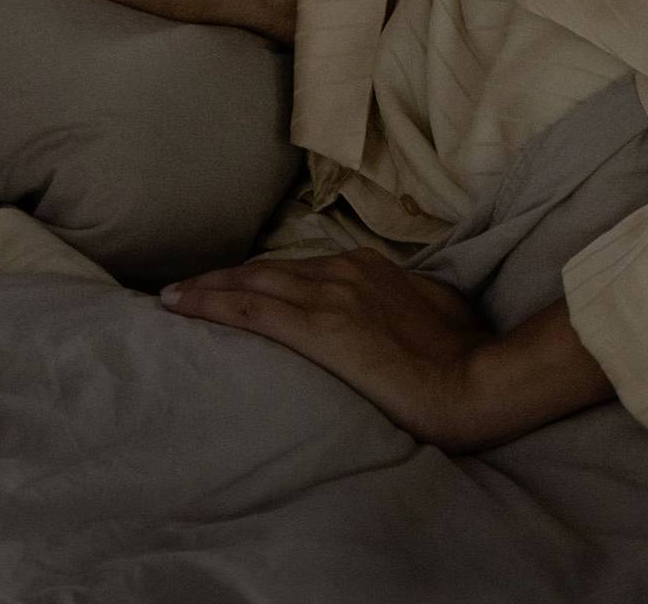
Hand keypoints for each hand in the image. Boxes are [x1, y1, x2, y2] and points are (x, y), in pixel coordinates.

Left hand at [161, 248, 522, 451]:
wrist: (474, 380)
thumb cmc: (465, 354)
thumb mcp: (436, 311)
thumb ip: (405, 301)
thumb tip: (395, 311)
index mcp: (370, 268)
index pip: (298, 268)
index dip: (260, 277)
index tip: (233, 286)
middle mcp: (344, 272)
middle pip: (265, 270)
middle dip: (222, 279)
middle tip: (184, 289)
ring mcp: (328, 297)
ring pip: (249, 283)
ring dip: (206, 288)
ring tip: (172, 297)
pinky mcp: (317, 329)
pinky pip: (248, 309)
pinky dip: (208, 303)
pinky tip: (178, 305)